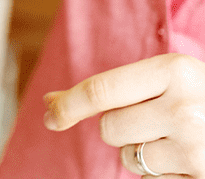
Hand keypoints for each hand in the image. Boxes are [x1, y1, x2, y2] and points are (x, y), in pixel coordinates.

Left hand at [44, 53, 204, 177]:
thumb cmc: (203, 96)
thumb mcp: (168, 78)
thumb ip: (113, 88)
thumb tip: (49, 103)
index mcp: (175, 70)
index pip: (100, 91)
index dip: (68, 105)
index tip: (51, 115)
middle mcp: (185, 108)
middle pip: (110, 127)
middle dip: (120, 127)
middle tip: (153, 118)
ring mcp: (196, 147)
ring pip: (128, 157)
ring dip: (140, 152)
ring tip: (176, 138)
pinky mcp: (201, 178)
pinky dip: (161, 172)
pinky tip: (188, 158)